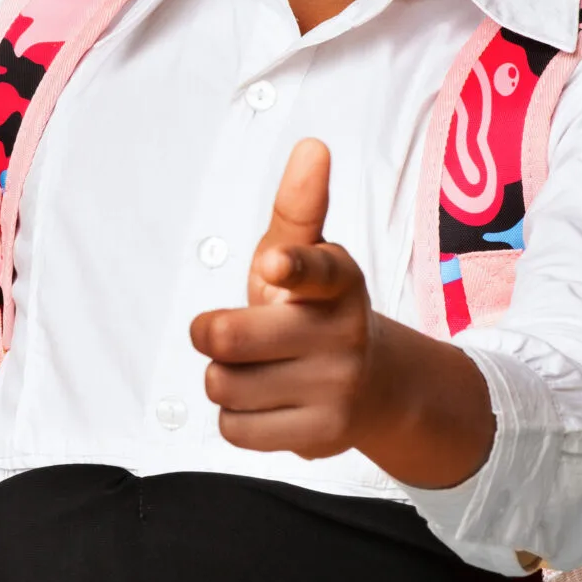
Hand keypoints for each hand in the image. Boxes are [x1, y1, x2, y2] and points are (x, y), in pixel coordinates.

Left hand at [189, 138, 376, 458]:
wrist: (372, 386)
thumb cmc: (315, 309)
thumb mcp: (307, 255)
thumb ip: (298, 206)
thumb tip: (312, 146)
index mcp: (337, 279)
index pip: (315, 269)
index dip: (290, 266)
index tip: (272, 263)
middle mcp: (343, 332)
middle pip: (228, 337)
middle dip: (210, 332)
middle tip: (220, 330)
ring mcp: (337, 387)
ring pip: (224, 385)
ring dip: (224, 378)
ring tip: (257, 369)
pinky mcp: (323, 435)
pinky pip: (235, 429)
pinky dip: (236, 417)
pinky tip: (267, 403)